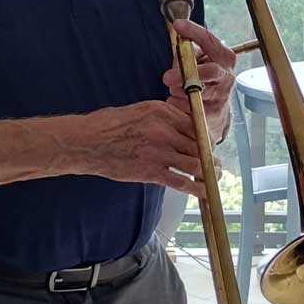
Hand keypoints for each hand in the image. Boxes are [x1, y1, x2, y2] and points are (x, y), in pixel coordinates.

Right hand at [85, 100, 210, 198]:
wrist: (86, 142)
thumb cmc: (108, 125)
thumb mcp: (140, 111)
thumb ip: (163, 118)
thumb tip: (183, 131)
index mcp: (162, 111)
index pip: (195, 125)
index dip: (206, 138)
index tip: (209, 146)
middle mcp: (164, 129)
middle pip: (199, 144)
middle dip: (210, 156)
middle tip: (216, 164)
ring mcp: (158, 151)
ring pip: (195, 163)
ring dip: (209, 173)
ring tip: (215, 177)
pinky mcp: (151, 171)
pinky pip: (181, 181)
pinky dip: (197, 188)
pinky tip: (205, 192)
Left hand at [161, 19, 237, 141]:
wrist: (216, 110)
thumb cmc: (204, 79)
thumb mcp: (198, 61)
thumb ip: (188, 51)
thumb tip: (177, 43)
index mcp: (224, 57)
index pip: (210, 40)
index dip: (194, 31)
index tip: (178, 25)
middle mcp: (226, 75)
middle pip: (210, 71)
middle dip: (187, 74)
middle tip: (166, 78)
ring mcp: (222, 96)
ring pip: (198, 92)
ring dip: (179, 92)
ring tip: (173, 90)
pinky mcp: (214, 114)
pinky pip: (192, 109)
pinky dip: (178, 104)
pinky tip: (177, 102)